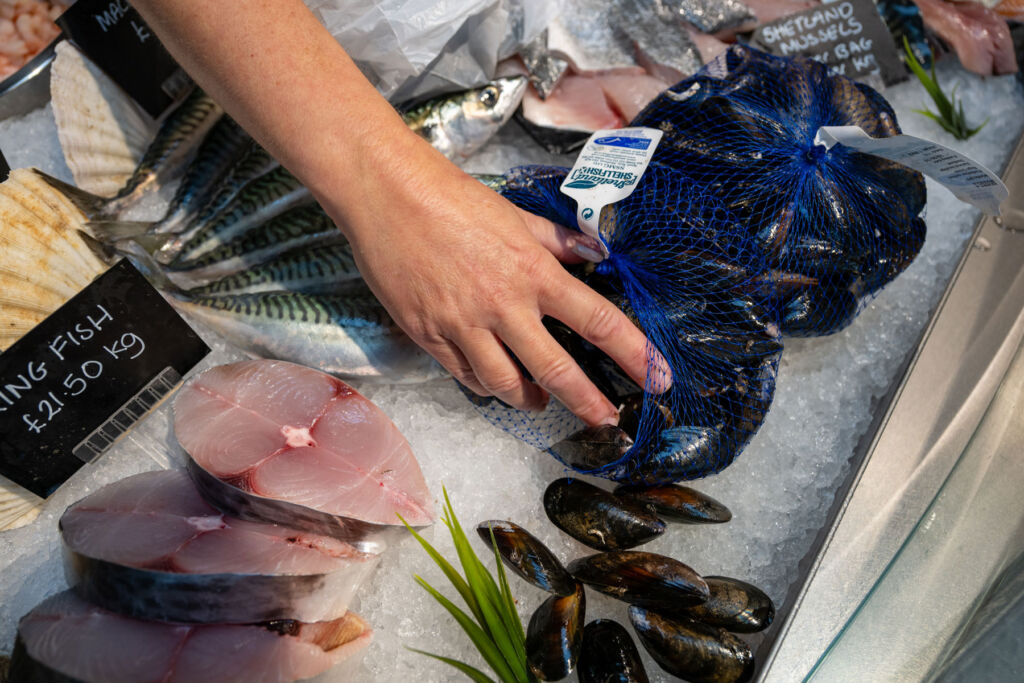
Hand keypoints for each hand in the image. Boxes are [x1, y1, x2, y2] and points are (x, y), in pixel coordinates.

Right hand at [322, 134, 667, 425]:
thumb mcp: (515, 214)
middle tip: (606, 419)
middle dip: (588, 403)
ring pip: (506, 386)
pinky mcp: (429, 336)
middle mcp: (503, 306)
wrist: (386, 194)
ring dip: (531, 400)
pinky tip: (494, 380)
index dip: (635, 355)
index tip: (658, 378)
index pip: (599, 322)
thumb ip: (556, 241)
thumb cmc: (451, 197)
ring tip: (540, 400)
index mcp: (533, 272)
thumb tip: (593, 251)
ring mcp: (463, 326)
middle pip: (557, 370)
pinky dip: (485, 385)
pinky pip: (465, 376)